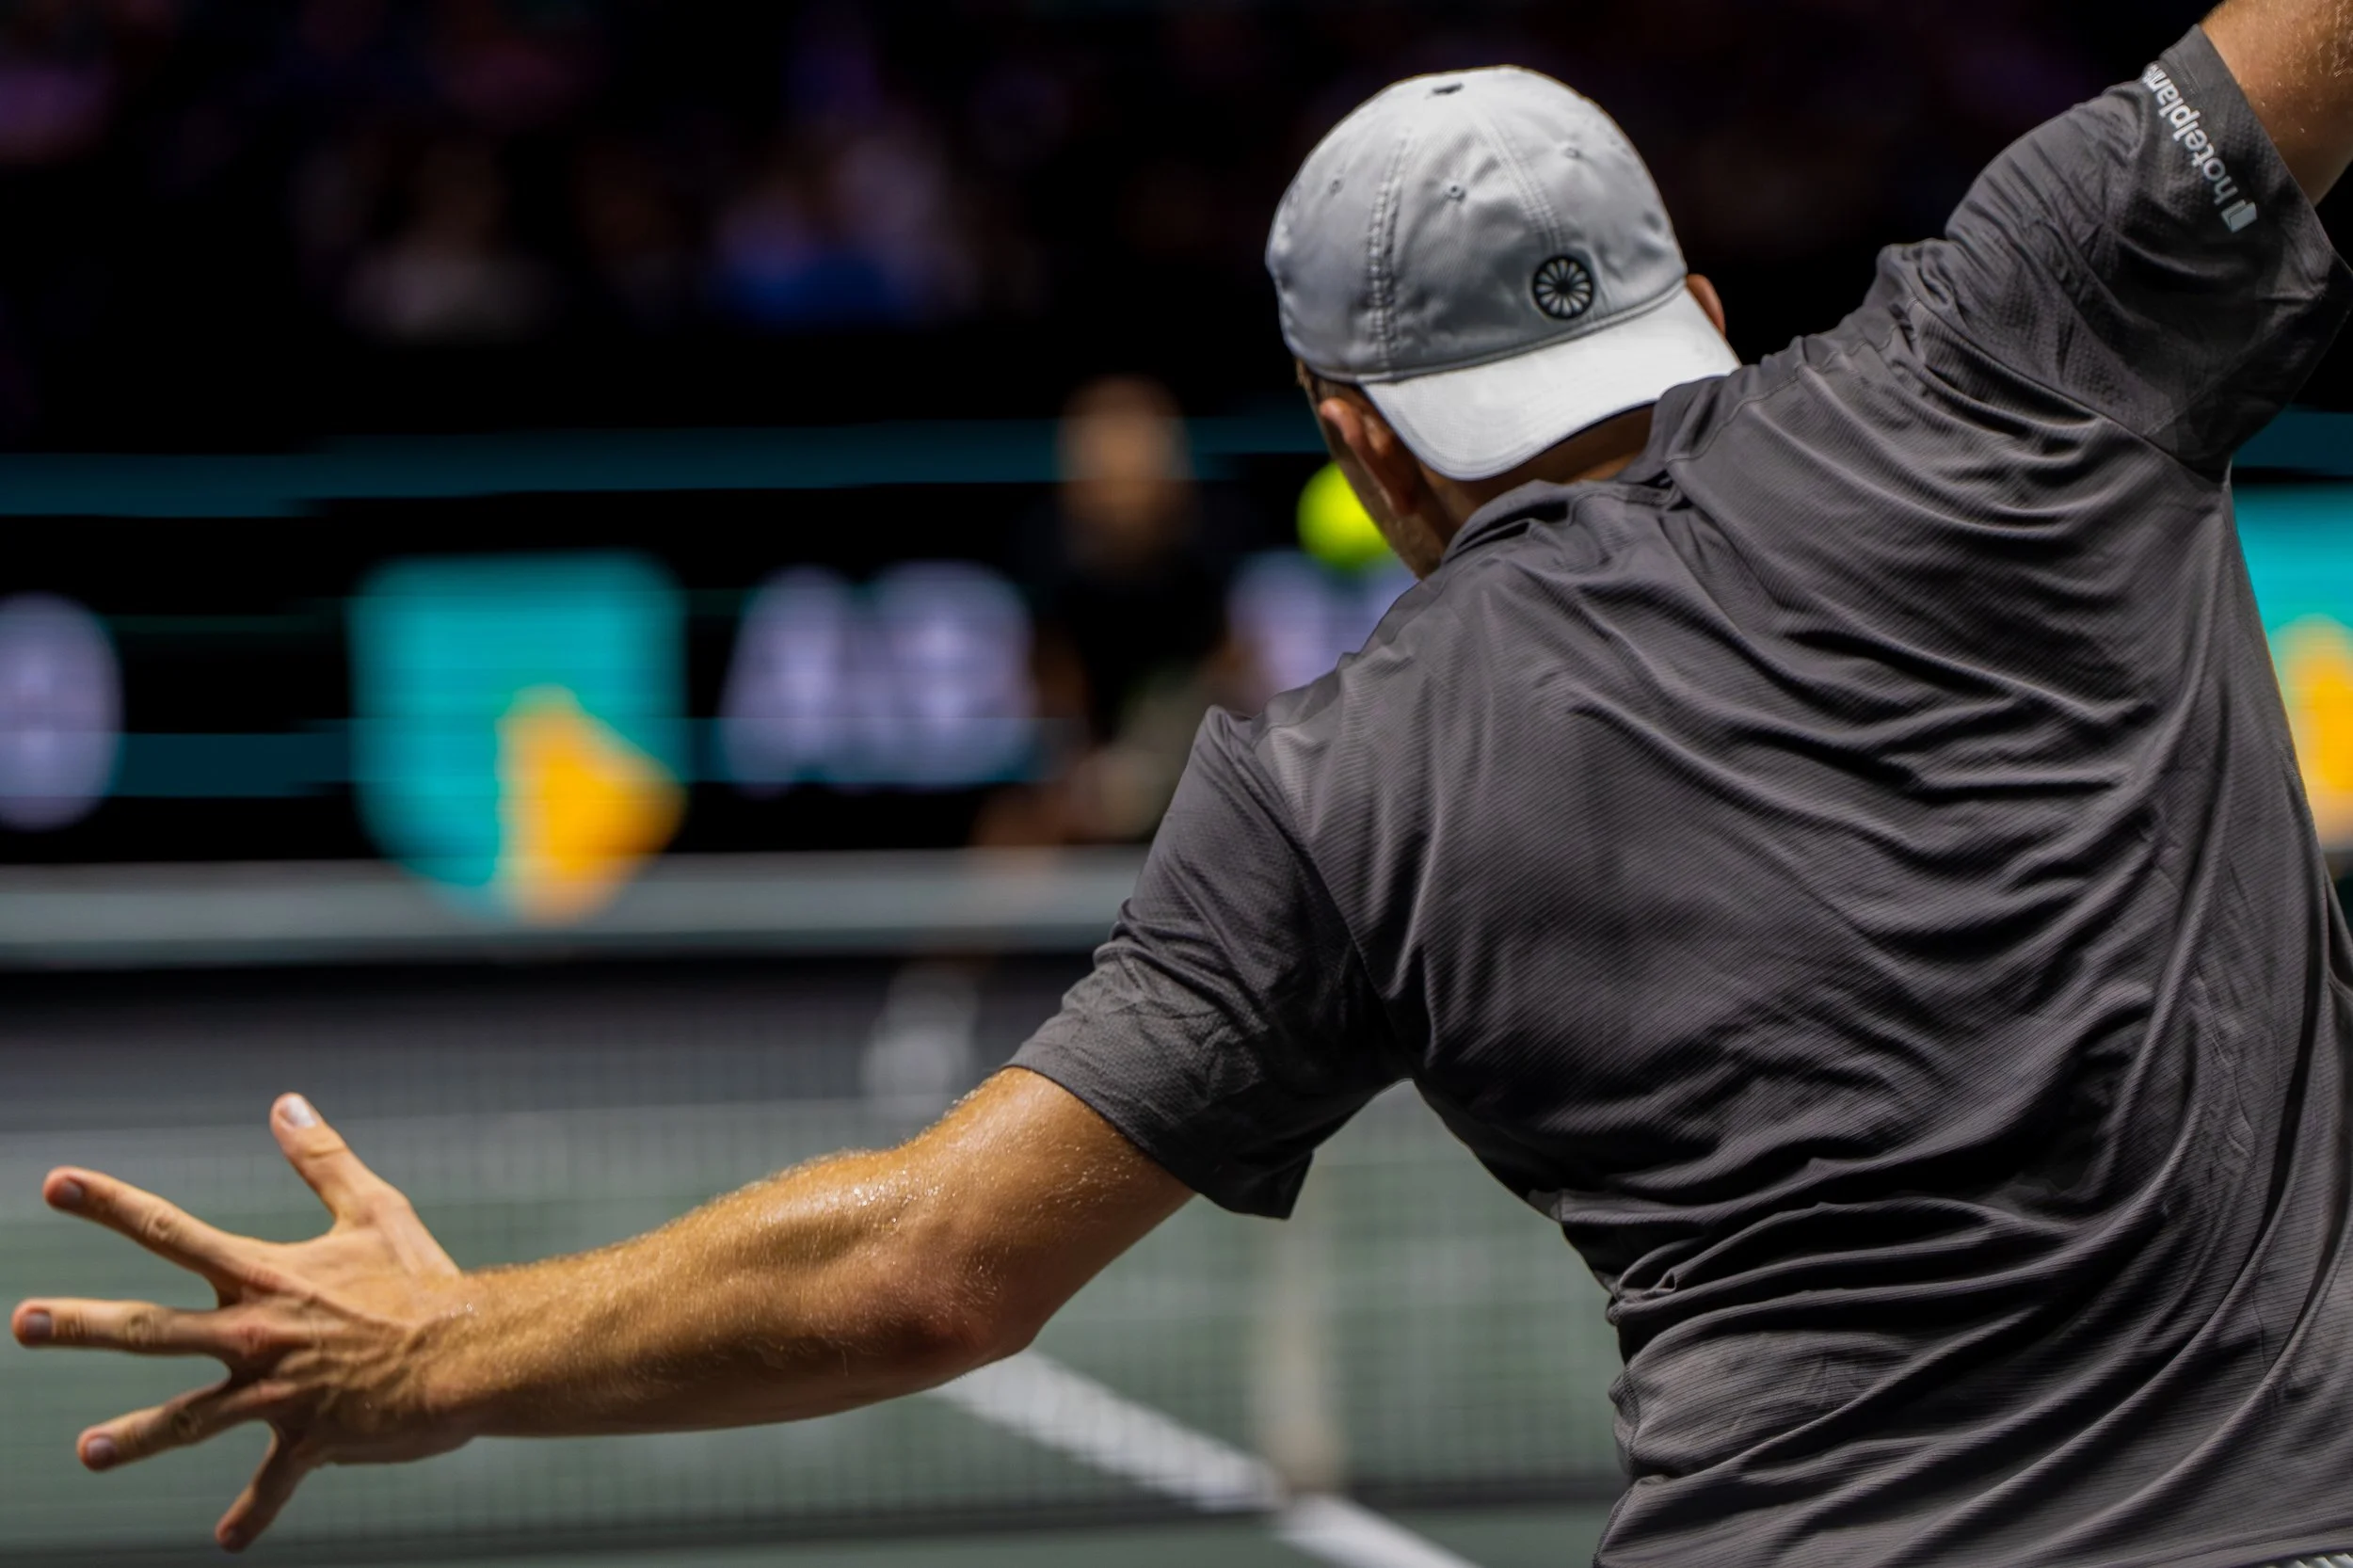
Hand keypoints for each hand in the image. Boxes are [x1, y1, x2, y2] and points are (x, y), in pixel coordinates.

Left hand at [11, 1095, 471, 1552]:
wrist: (470, 1353)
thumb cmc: (424, 1279)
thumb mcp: (375, 1209)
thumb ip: (323, 1159)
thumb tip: (285, 1104)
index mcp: (268, 1276)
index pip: (174, 1232)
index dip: (112, 1205)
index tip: (56, 1185)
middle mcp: (258, 1333)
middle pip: (154, 1328)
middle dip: (84, 1325)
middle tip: (26, 1322)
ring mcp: (278, 1391)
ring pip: (189, 1417)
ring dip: (135, 1437)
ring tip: (90, 1452)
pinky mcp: (309, 1438)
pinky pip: (272, 1482)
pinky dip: (251, 1513)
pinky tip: (228, 1540)